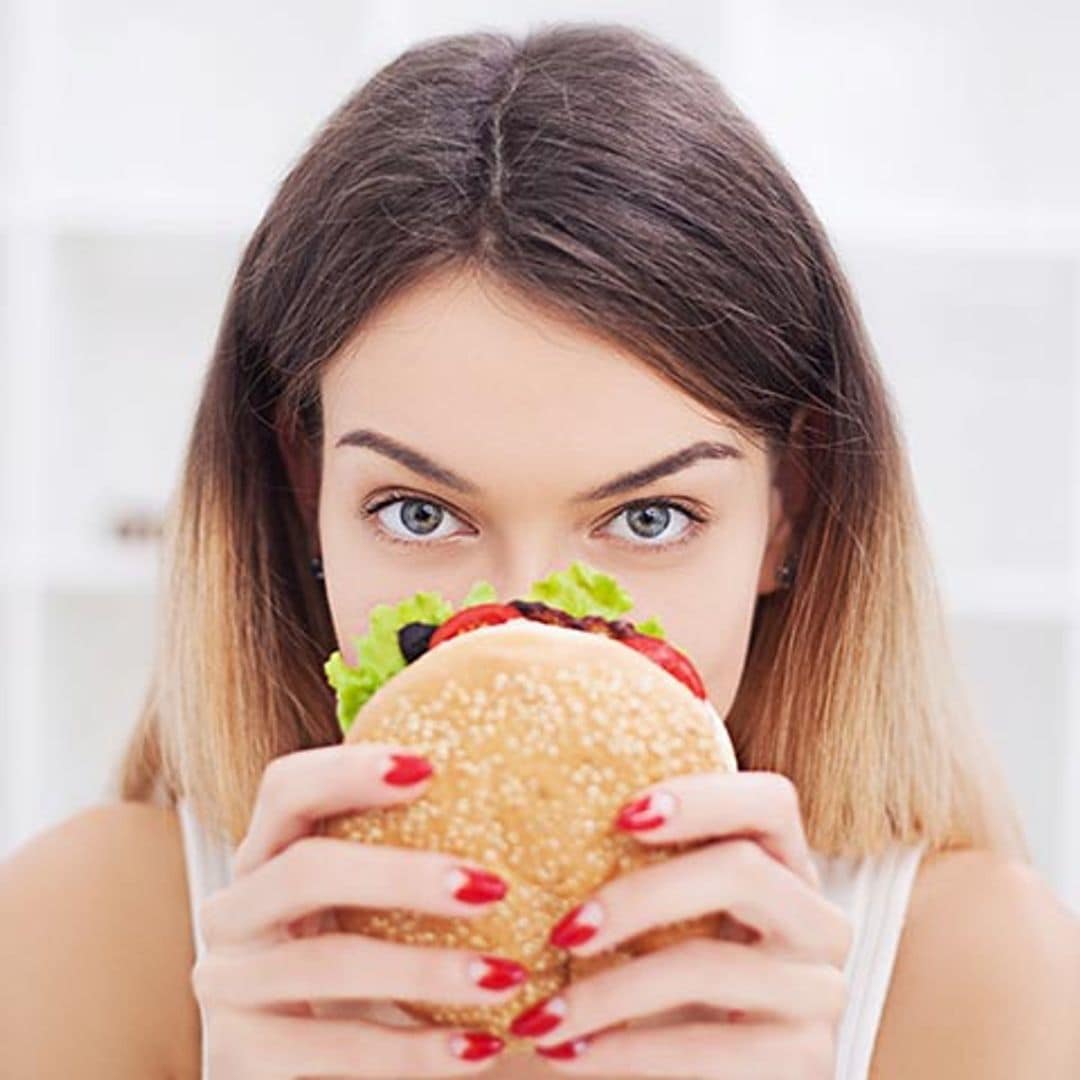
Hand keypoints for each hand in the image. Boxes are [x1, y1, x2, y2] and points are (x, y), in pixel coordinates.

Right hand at [191, 742, 528, 1077]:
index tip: (430, 768)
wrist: (308, 1068)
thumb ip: (420, 847)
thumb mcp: (376, 904)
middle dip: (400, 875)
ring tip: (506, 977)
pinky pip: (337, 1048)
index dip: (347, 771)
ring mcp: (227, 988)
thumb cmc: (364, 964)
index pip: (286, 789)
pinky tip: (481, 1048)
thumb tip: (533, 787)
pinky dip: (415, 1051)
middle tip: (491, 886)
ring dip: (425, 971)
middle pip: (305, 871)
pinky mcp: (241, 1060)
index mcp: (267, 853)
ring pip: (326, 964)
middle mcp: (233, 912)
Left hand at [507, 770, 852, 1077]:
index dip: (703, 799)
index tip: (622, 816)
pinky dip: (628, 1051)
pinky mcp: (808, 1062)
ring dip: (611, 991)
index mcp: (782, 864)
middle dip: (640, 898)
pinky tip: (571, 1053)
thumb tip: (529, 826)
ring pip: (713, 966)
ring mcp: (821, 994)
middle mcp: (817, 921)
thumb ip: (628, 870)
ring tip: (543, 1013)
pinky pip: (711, 1048)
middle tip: (563, 930)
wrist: (692, 1077)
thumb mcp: (658, 921)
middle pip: (742, 872)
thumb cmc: (664, 985)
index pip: (770, 802)